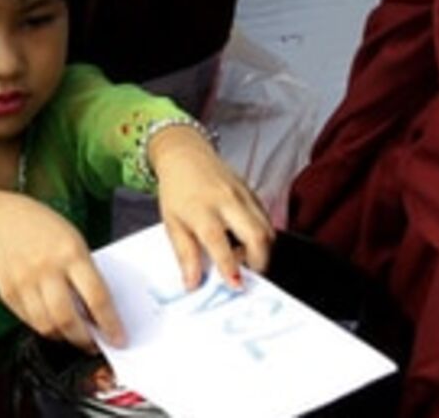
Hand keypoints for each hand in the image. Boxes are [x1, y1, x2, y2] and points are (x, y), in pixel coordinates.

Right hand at [0, 193, 126, 349]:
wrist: (5, 220)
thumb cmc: (48, 232)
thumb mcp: (75, 243)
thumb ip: (87, 276)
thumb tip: (100, 314)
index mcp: (70, 253)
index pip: (96, 297)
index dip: (110, 324)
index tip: (119, 340)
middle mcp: (45, 268)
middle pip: (67, 318)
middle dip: (85, 339)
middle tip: (94, 343)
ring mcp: (23, 281)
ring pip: (46, 326)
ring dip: (65, 337)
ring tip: (74, 335)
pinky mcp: (7, 292)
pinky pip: (29, 321)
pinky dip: (45, 327)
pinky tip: (53, 322)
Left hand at [149, 126, 273, 290]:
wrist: (185, 155)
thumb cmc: (176, 190)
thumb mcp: (172, 223)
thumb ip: (184, 255)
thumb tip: (193, 284)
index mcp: (201, 210)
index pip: (219, 241)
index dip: (230, 265)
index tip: (236, 284)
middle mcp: (226, 201)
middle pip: (255, 235)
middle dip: (259, 261)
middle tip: (249, 274)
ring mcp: (242, 194)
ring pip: (267, 228)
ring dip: (263, 250)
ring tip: (246, 258)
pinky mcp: (252, 191)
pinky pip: (266, 218)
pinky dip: (263, 235)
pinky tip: (249, 241)